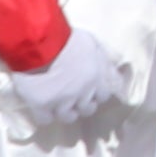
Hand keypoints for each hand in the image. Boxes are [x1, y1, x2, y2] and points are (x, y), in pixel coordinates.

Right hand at [4, 30, 128, 129]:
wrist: (40, 40)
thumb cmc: (66, 37)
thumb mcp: (91, 42)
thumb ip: (103, 58)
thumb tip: (116, 69)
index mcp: (97, 76)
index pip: (105, 94)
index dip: (97, 93)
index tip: (91, 91)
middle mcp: (83, 92)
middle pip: (88, 109)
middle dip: (82, 104)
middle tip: (72, 97)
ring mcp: (63, 100)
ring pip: (68, 117)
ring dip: (63, 111)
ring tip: (56, 104)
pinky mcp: (43, 105)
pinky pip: (45, 119)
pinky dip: (43, 114)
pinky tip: (40, 107)